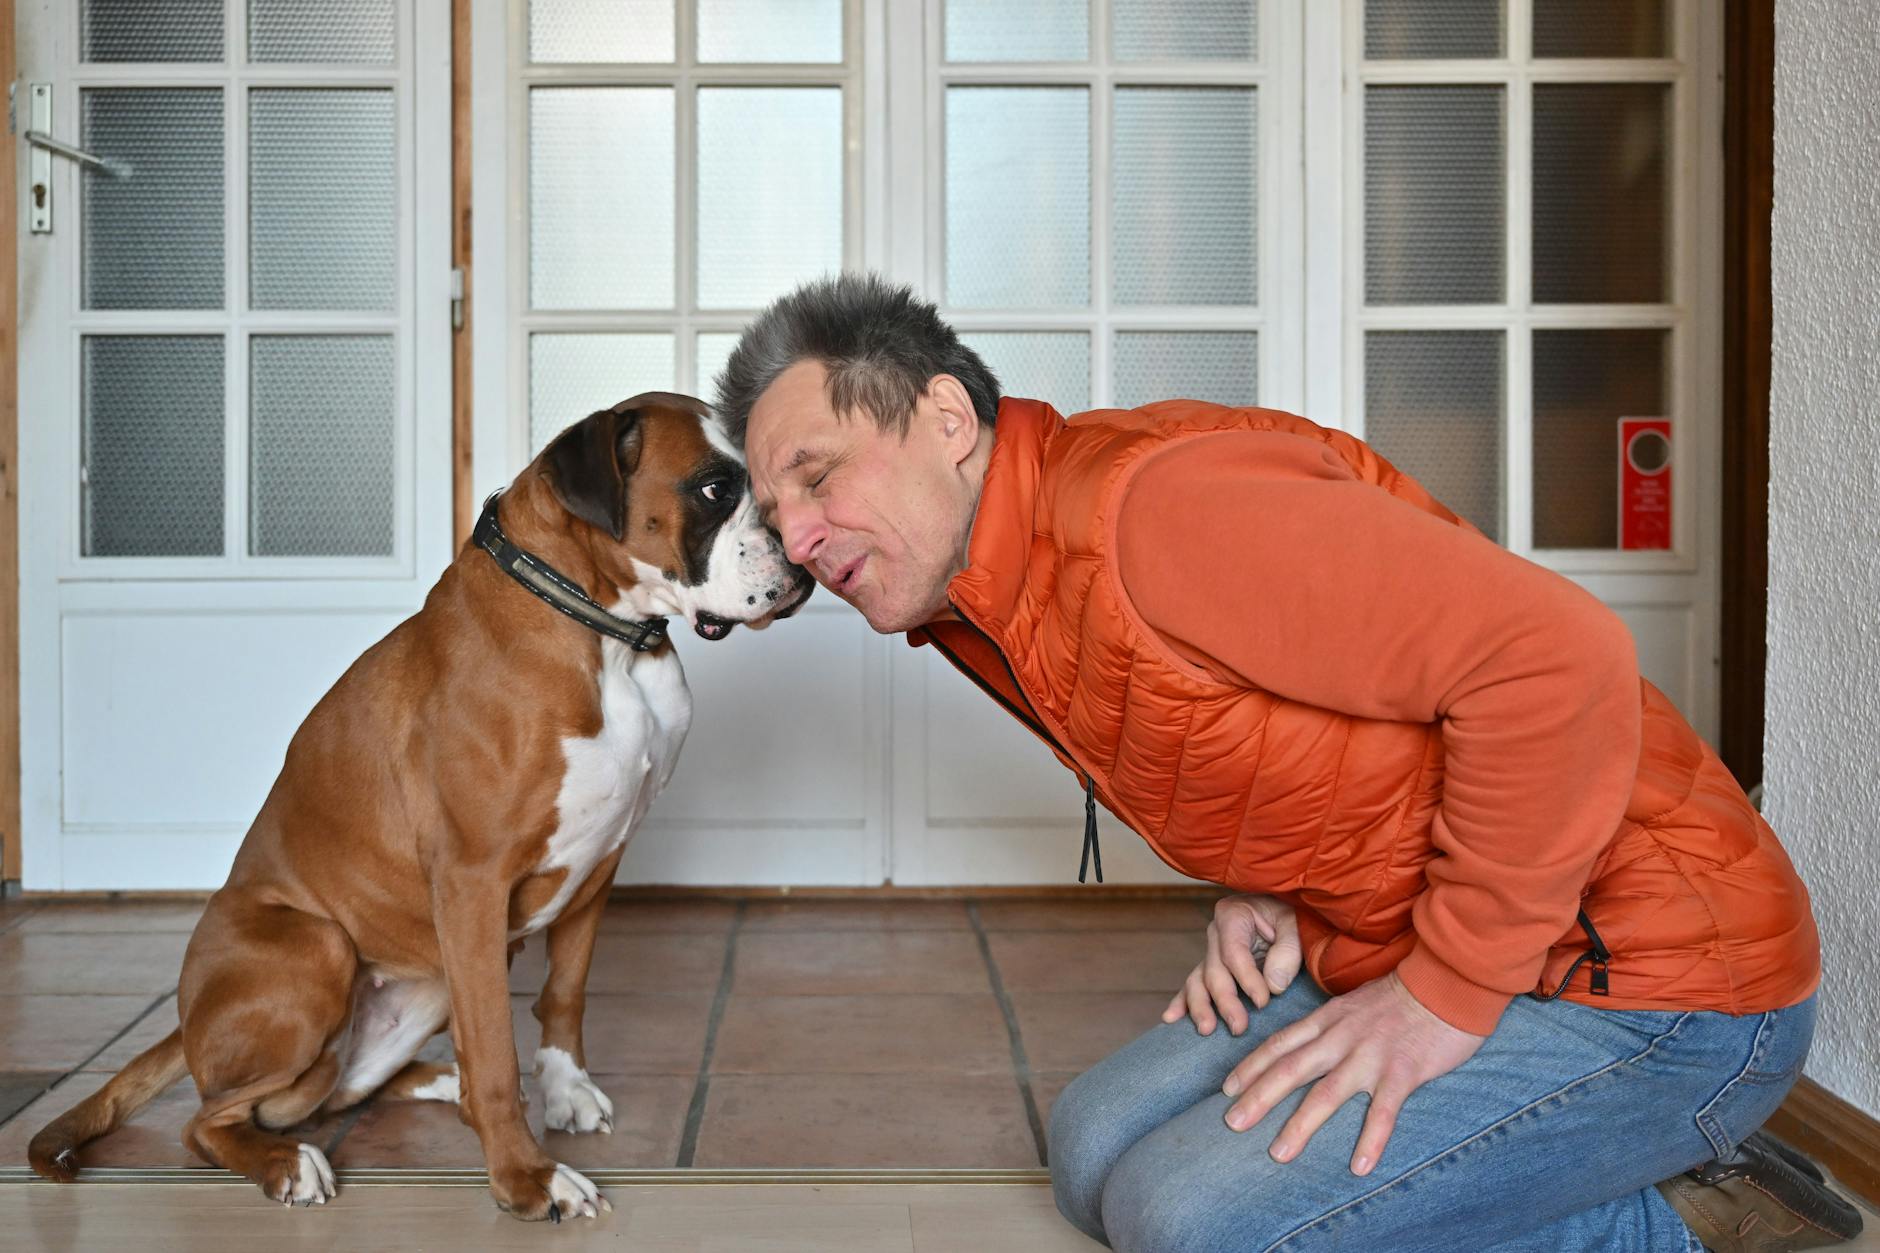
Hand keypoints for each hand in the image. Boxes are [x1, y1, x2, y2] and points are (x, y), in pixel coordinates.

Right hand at [1163, 893, 1302, 1035]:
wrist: (1284, 910)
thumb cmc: (1291, 915)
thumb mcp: (1295, 923)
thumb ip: (1288, 951)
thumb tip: (1273, 985)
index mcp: (1233, 915)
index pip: (1234, 953)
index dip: (1246, 979)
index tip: (1263, 1002)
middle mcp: (1215, 933)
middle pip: (1214, 971)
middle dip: (1225, 1001)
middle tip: (1239, 1027)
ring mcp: (1211, 952)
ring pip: (1198, 981)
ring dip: (1200, 1007)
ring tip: (1207, 1030)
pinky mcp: (1212, 969)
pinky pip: (1194, 986)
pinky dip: (1182, 1003)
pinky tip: (1172, 1018)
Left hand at [1219, 970, 1486, 1175]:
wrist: (1446, 980)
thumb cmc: (1402, 996)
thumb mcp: (1354, 1003)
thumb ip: (1331, 1025)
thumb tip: (1309, 1046)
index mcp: (1328, 1019)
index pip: (1280, 1043)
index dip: (1251, 1066)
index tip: (1227, 1089)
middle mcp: (1341, 1037)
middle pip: (1290, 1068)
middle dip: (1257, 1097)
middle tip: (1231, 1123)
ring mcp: (1370, 1055)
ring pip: (1326, 1094)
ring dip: (1299, 1126)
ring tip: (1277, 1154)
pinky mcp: (1403, 1072)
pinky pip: (1383, 1112)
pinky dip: (1370, 1141)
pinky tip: (1359, 1168)